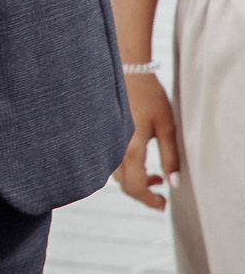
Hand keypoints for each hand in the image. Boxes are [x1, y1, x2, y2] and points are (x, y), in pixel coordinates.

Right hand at [116, 72, 181, 209]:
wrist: (125, 69)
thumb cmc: (148, 95)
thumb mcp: (167, 126)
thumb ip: (170, 156)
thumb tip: (174, 183)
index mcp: (130, 149)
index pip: (135, 188)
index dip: (149, 201)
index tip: (163, 205)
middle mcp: (112, 149)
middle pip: (124, 185)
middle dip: (143, 193)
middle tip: (161, 192)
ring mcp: (103, 141)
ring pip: (116, 174)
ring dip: (135, 180)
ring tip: (155, 174)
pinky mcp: (100, 134)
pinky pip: (109, 161)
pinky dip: (125, 168)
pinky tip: (137, 160)